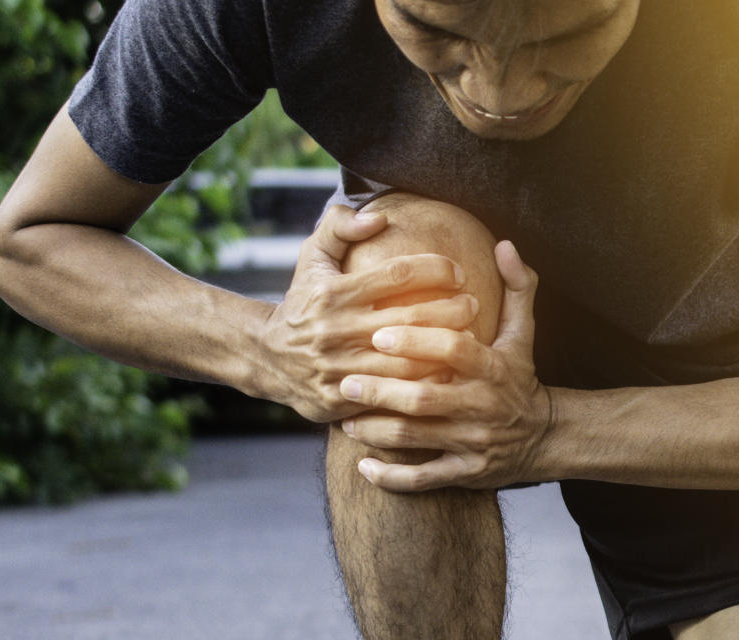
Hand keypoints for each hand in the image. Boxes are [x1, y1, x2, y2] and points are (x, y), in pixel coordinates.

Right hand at [255, 204, 479, 422]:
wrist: (265, 356)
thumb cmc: (302, 300)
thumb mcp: (311, 257)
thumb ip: (340, 227)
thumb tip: (379, 219)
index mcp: (333, 293)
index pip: (398, 274)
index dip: (436, 269)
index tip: (458, 272)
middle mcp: (336, 330)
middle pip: (412, 318)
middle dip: (453, 310)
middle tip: (473, 304)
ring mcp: (339, 368)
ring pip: (409, 362)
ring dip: (446, 349)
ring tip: (470, 336)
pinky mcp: (341, 400)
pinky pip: (395, 394)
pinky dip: (426, 384)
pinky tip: (448, 371)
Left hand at [338, 240, 547, 490]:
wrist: (546, 437)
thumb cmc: (522, 377)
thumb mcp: (524, 333)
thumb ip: (516, 287)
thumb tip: (505, 244)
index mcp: (494, 369)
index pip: (454, 350)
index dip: (417, 340)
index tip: (380, 333)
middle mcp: (483, 407)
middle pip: (424, 398)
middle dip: (381, 391)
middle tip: (345, 381)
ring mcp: (474, 443)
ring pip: (416, 439)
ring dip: (376, 432)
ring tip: (346, 419)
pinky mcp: (466, 473)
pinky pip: (424, 479)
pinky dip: (392, 477)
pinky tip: (362, 466)